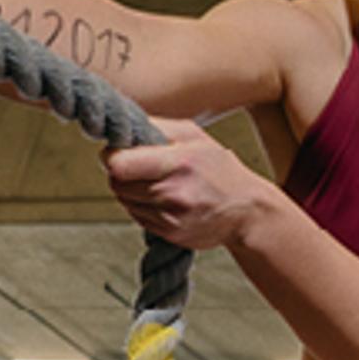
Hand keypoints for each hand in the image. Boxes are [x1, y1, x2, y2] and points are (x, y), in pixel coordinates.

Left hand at [102, 117, 271, 250]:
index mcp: (179, 163)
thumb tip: (122, 126)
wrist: (247, 211)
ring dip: (130, 190)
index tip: (118, 151)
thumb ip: (156, 126)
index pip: (119, 164)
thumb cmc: (219, 167)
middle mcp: (173, 193)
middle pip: (117, 183)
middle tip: (139, 166)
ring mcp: (170, 217)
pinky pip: (137, 216)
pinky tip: (163, 199)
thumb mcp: (194, 135)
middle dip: (121, 172)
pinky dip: (142, 206)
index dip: (111, 156)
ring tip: (156, 182)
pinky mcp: (169, 234)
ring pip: (124, 201)